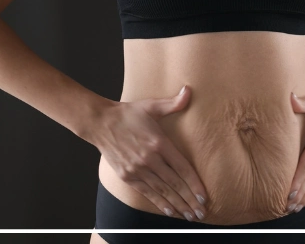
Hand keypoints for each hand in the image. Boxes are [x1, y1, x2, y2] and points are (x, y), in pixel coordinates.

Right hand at [88, 85, 207, 220]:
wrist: (100, 123)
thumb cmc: (128, 114)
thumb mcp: (152, 106)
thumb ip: (173, 103)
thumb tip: (188, 90)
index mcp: (159, 143)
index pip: (182, 168)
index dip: (195, 184)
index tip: (204, 196)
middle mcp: (150, 159)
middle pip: (175, 184)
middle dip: (189, 200)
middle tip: (201, 212)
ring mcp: (138, 169)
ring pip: (162, 191)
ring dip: (178, 205)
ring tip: (189, 215)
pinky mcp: (128, 176)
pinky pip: (147, 193)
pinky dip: (160, 203)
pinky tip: (170, 210)